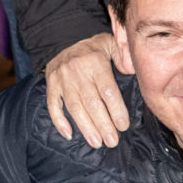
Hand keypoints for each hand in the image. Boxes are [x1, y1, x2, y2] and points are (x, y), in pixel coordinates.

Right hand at [45, 33, 130, 147]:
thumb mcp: (112, 44)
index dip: (116, 110)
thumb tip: (132, 70)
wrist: (64, 40)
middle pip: (92, 103)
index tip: (123, 126)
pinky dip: (59, 121)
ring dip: (86, 127)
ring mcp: (61, 78)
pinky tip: (69, 134)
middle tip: (112, 142)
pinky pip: (53, 105)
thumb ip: (124, 55)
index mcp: (95, 61)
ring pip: (74, 107)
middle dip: (103, 125)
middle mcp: (77, 70)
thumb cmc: (96, 48)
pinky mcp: (51, 85)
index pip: (107, 90)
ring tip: (97, 143)